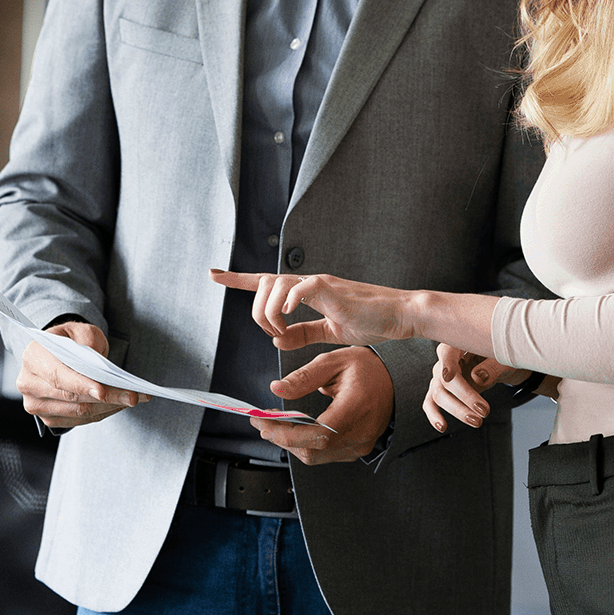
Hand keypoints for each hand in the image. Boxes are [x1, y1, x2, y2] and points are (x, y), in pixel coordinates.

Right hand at [18, 322, 149, 429]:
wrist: (56, 354)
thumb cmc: (69, 341)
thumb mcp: (80, 330)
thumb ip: (88, 340)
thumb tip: (97, 362)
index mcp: (33, 357)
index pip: (58, 375)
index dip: (81, 385)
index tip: (104, 391)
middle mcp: (28, 383)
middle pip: (70, 397)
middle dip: (106, 398)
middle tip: (134, 396)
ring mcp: (36, 404)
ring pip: (77, 412)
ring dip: (108, 407)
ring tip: (133, 399)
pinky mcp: (48, 418)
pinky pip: (79, 420)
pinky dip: (102, 413)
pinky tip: (119, 404)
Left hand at [211, 269, 416, 351]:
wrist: (400, 315)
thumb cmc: (371, 321)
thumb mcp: (329, 333)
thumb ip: (303, 334)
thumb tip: (276, 339)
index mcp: (306, 293)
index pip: (266, 281)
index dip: (238, 279)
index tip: (213, 275)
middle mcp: (308, 283)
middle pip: (264, 282)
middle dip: (256, 310)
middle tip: (272, 333)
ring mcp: (320, 284)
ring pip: (276, 284)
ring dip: (270, 312)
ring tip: (283, 333)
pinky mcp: (332, 289)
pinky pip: (300, 288)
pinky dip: (288, 304)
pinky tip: (290, 319)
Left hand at [249, 347, 393, 465]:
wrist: (396, 380)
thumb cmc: (368, 368)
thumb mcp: (335, 361)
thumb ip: (304, 377)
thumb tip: (276, 389)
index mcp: (356, 409)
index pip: (315, 435)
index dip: (284, 433)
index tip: (261, 421)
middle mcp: (360, 433)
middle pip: (312, 452)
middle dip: (281, 438)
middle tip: (262, 421)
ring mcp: (360, 445)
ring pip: (316, 457)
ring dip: (291, 443)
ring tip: (274, 425)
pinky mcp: (358, 449)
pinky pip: (325, 455)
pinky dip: (306, 445)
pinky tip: (295, 430)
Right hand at [423, 347, 531, 432]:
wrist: (498, 363)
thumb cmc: (499, 355)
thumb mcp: (502, 358)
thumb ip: (491, 366)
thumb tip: (478, 377)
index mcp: (458, 343)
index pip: (447, 351)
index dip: (446, 363)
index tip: (449, 377)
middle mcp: (444, 360)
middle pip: (444, 379)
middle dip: (464, 397)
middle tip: (485, 411)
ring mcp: (440, 376)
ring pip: (439, 394)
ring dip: (457, 410)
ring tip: (477, 421)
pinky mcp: (440, 391)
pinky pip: (431, 403)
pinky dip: (434, 415)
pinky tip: (442, 426)